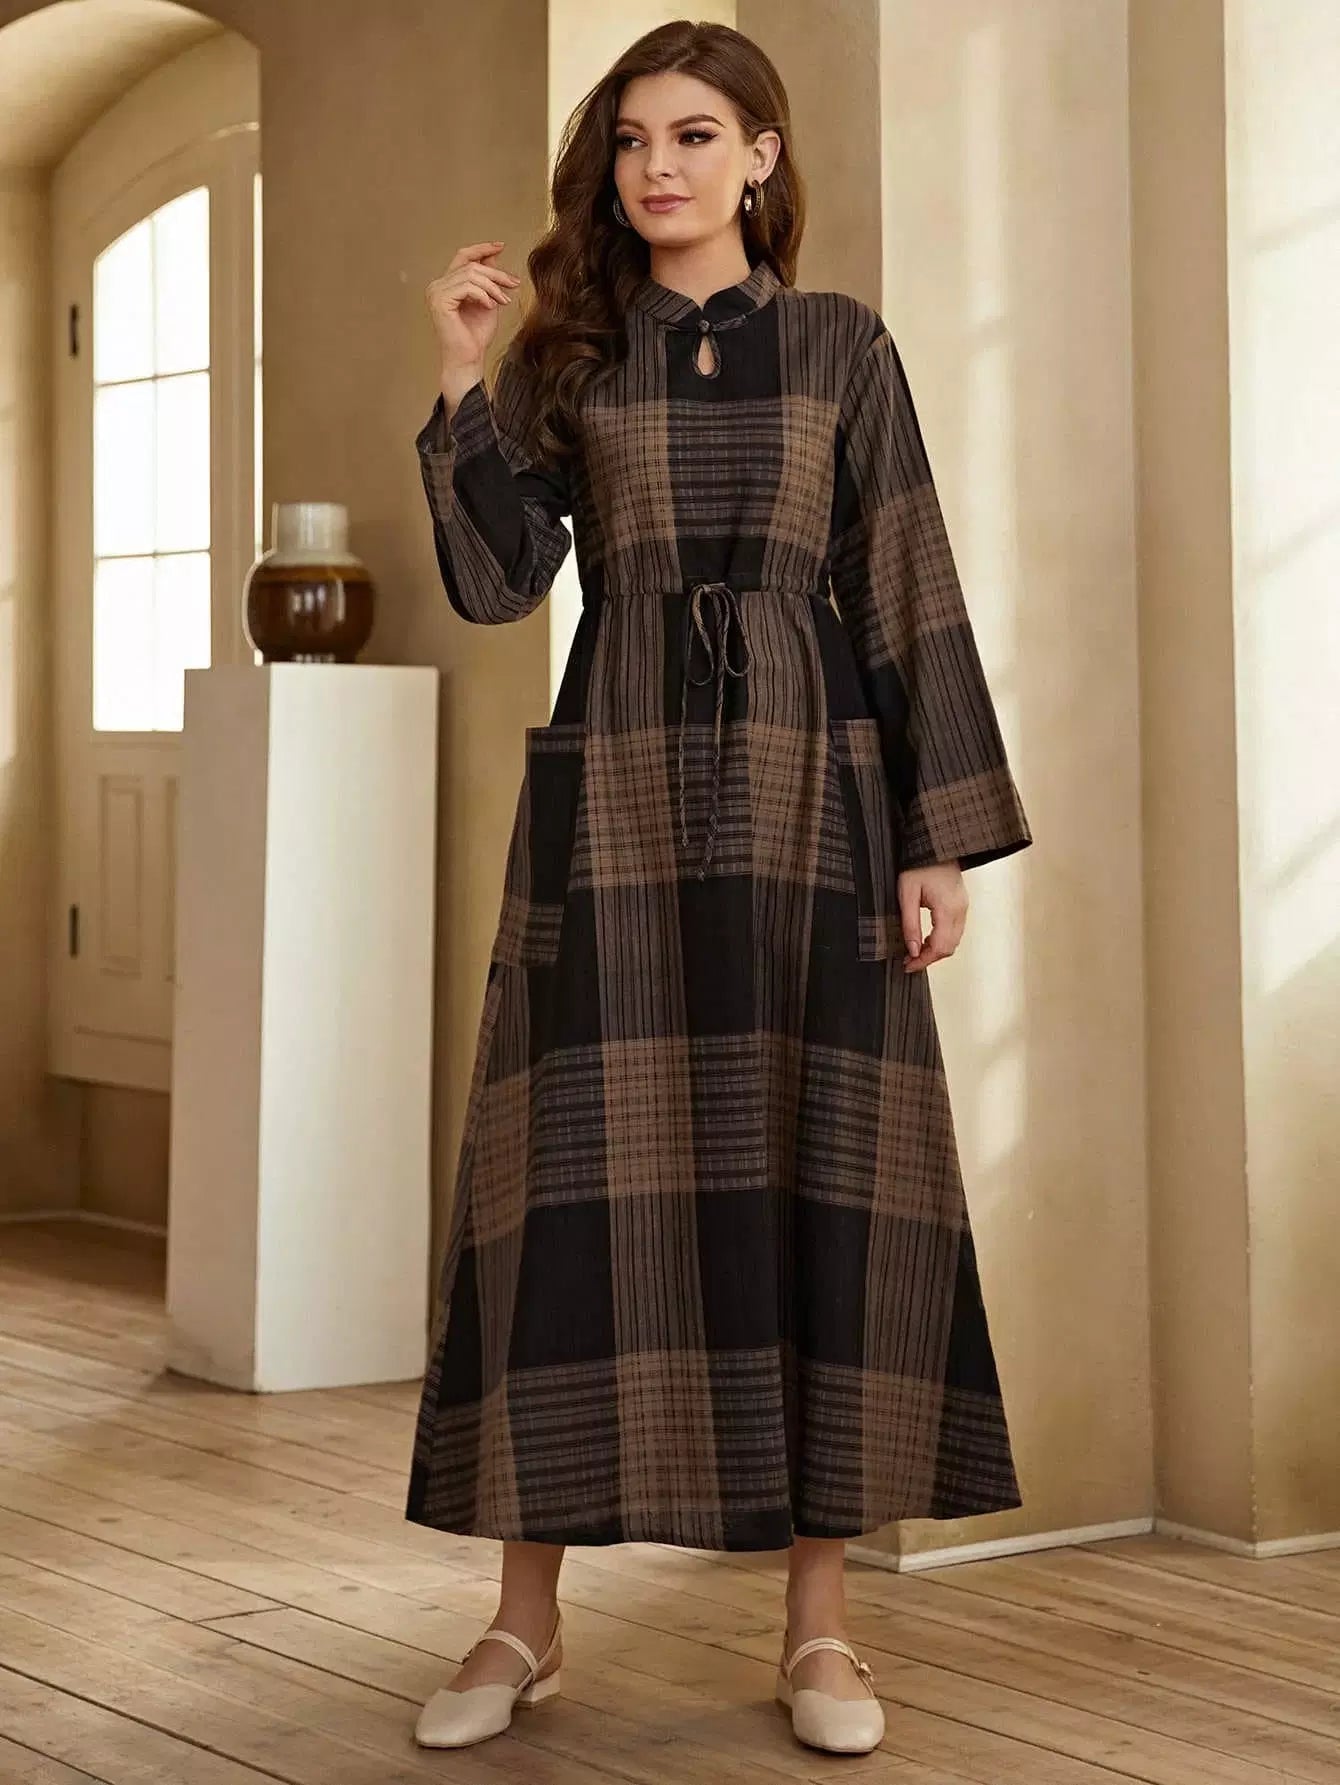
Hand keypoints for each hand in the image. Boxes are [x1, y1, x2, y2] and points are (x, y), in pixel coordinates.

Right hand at [425, 240, 521, 392]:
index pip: (463, 257)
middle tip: (513, 283)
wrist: (469, 359)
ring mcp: (436, 292)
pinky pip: (467, 287)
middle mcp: (437, 286)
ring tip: (503, 300)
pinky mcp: (440, 301)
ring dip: (492, 287)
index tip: (501, 246)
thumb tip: (493, 256)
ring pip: (471, 275)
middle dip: (496, 273)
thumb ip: (487, 280)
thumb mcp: (488, 301)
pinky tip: (491, 307)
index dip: (481, 249)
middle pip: (471, 265)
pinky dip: (483, 295)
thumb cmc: (476, 336)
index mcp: (446, 284)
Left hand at [898, 860, 966, 971]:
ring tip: (914, 951)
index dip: (923, 961)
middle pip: (949, 948)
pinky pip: (955, 931)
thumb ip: (910, 924)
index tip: (907, 965)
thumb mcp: (907, 894)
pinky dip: (942, 940)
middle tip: (908, 961)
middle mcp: (961, 910)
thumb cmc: (919, 865)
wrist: (935, 845)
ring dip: (935, 950)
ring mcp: (964, 907)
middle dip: (929, 958)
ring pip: (954, 941)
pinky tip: (926, 939)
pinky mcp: (962, 905)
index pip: (940, 947)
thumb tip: (912, 950)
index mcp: (948, 909)